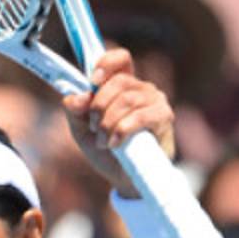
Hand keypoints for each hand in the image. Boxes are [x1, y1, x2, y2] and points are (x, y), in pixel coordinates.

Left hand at [62, 49, 175, 198]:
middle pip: (119, 81)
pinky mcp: (164, 118)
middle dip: (99, 106)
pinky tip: (115, 144)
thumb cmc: (106, 150)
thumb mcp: (82, 130)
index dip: (106, 64)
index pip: (120, 59)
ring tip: (103, 141)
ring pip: (127, 99)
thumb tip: (74, 97)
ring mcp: (155, 101)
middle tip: (93, 127)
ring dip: (108, 122)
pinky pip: (141, 116)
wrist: (124, 178)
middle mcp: (141, 88)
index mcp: (122, 85)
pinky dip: (122, 130)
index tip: (93, 81)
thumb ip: (75, 112)